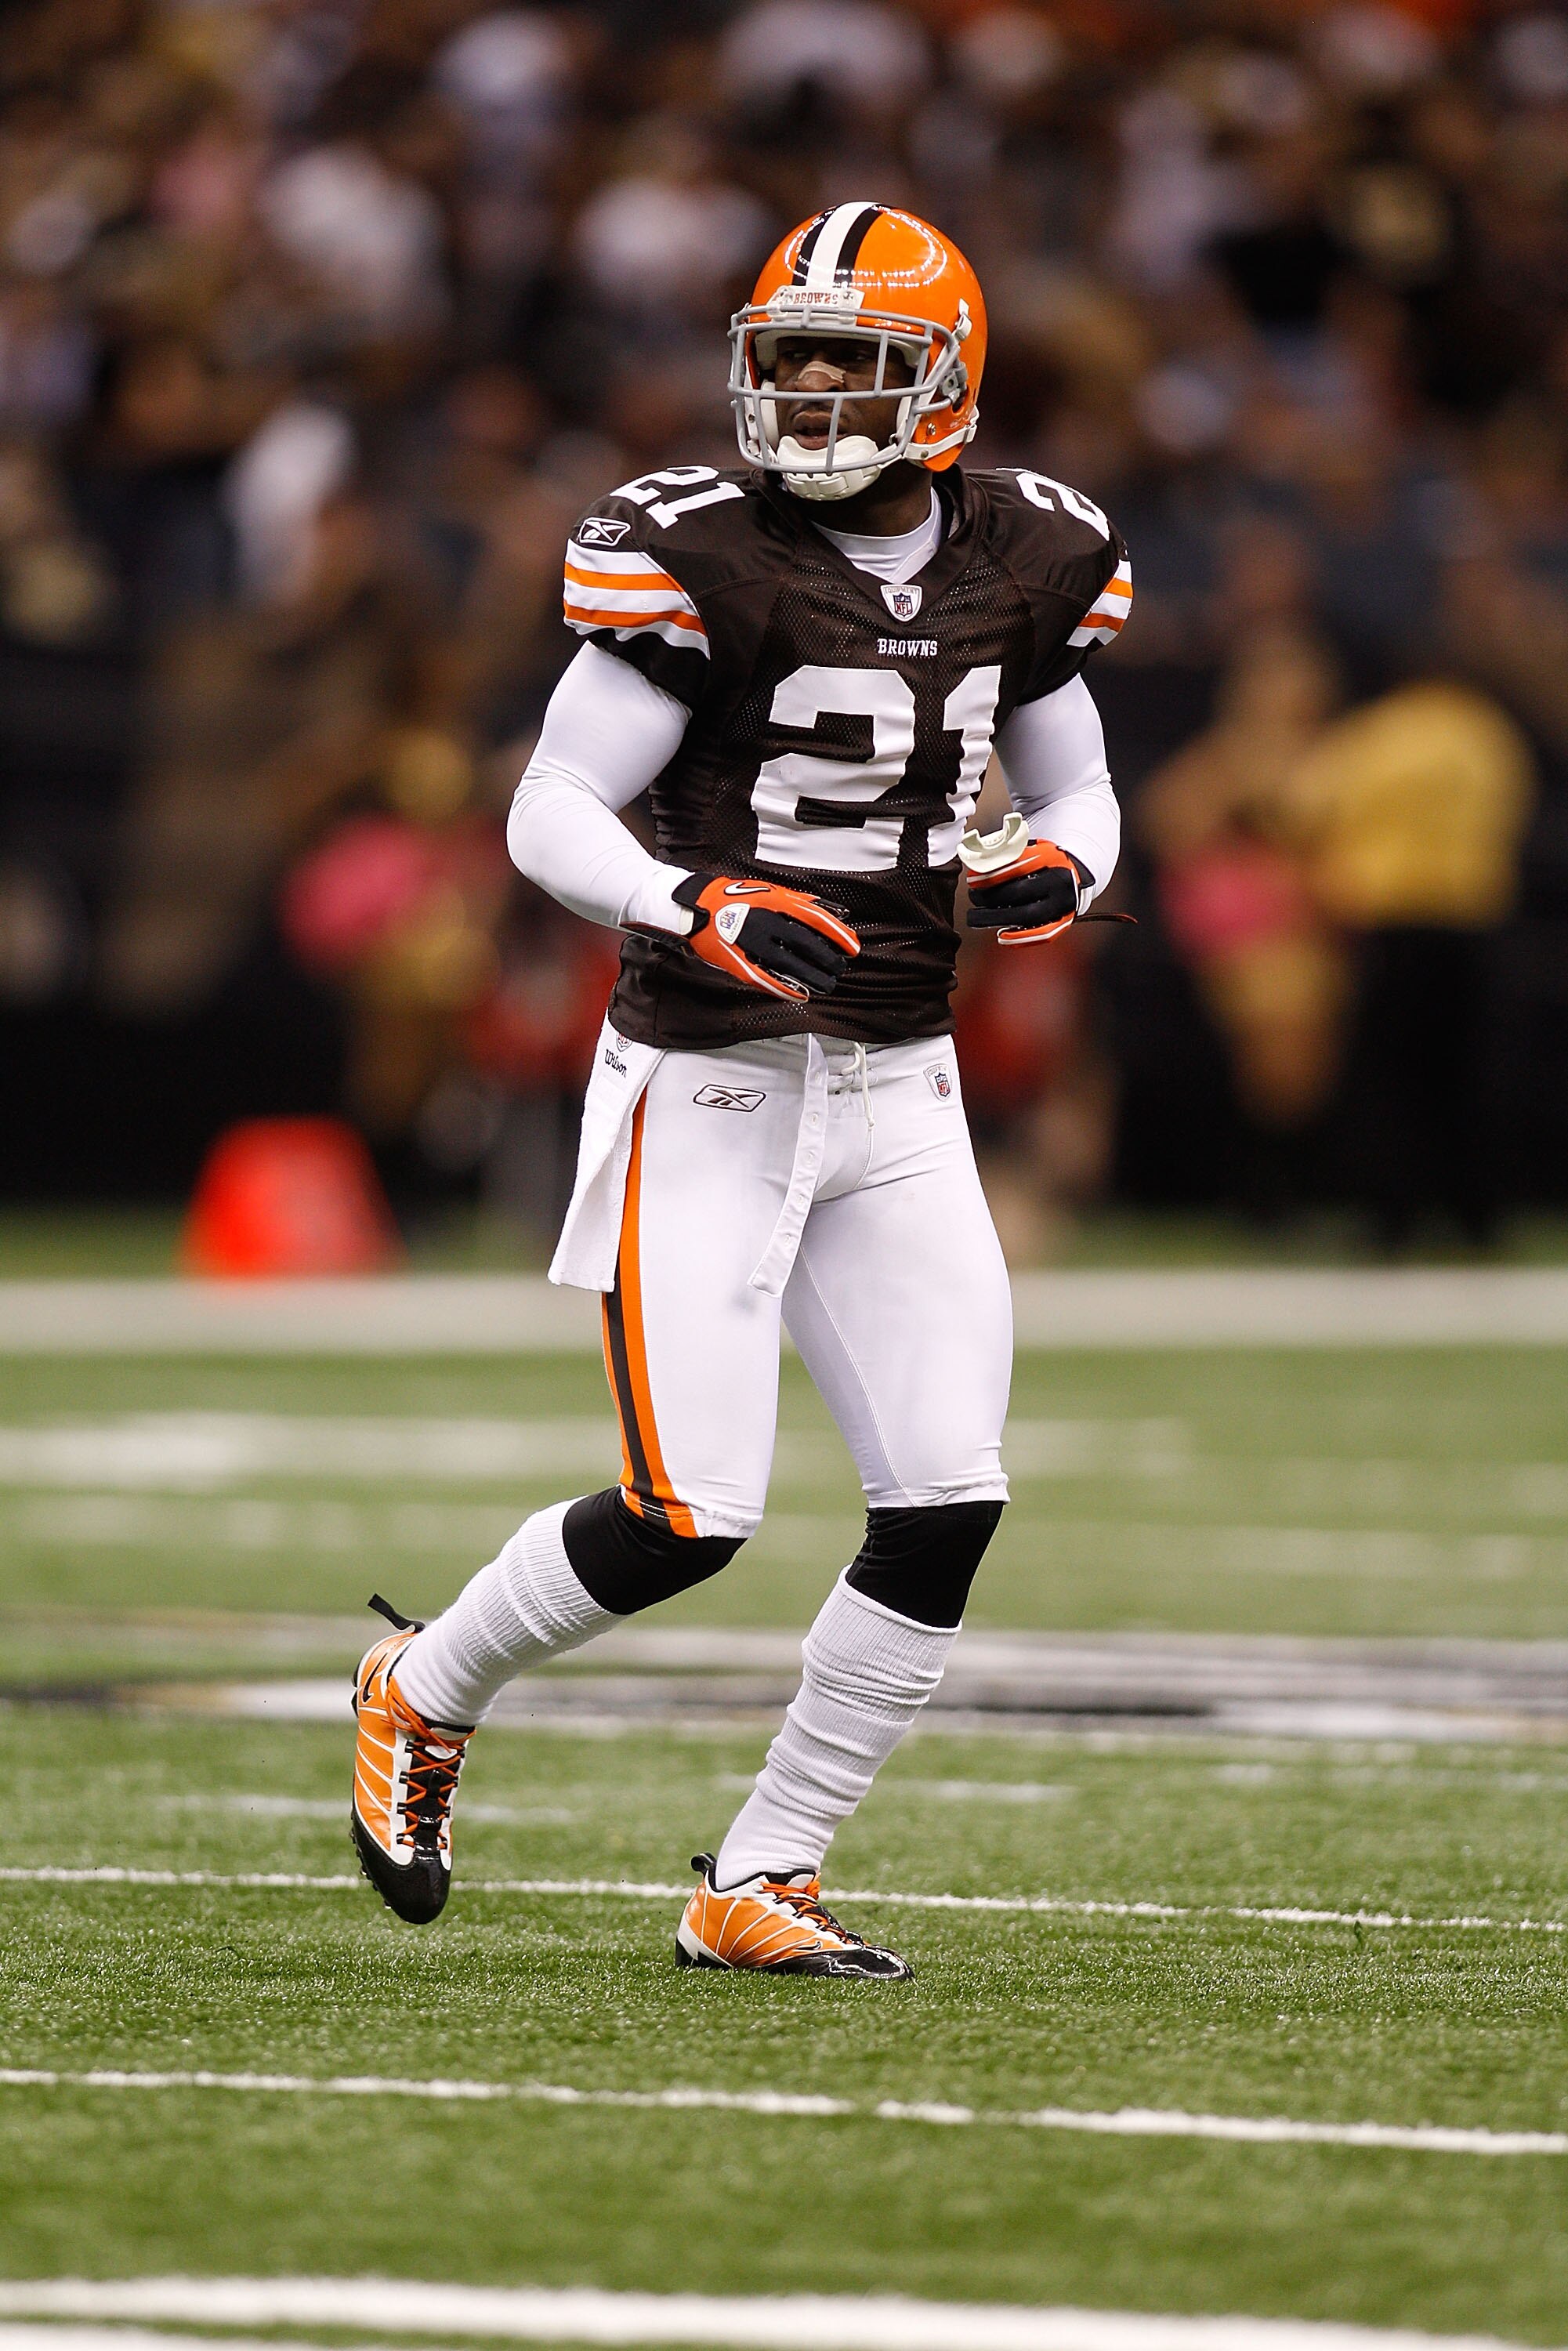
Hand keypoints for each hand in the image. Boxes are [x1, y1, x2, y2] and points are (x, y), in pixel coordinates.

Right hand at [672, 873, 860, 1001]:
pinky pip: (764, 978)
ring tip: (827, 984)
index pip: (815, 919)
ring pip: (789, 964)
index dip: (837, 934)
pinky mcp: (737, 961)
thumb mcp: (769, 891)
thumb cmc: (732, 896)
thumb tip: (830, 911)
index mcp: (774, 902)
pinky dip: (784, 989)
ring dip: (811, 976)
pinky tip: (799, 995)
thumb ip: (800, 901)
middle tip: (840, 967)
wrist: (695, 906)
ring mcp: (750, 943)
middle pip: (806, 944)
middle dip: (827, 958)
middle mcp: (765, 922)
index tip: (852, 946)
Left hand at [964, 837, 1089, 945]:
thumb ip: (1010, 853)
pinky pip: (1043, 933)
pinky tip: (1001, 936)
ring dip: (998, 918)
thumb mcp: (1031, 849)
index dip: (992, 875)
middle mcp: (1060, 881)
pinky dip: (1020, 937)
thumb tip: (977, 862)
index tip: (972, 880)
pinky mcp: (1063, 921)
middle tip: (973, 898)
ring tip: (976, 918)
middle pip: (1020, 892)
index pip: (1018, 865)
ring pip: (1028, 915)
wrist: (1074, 875)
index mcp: (1052, 857)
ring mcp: (1063, 903)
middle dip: (990, 897)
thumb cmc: (1046, 863)